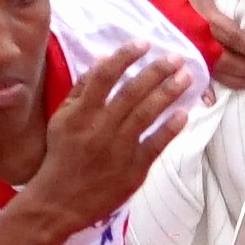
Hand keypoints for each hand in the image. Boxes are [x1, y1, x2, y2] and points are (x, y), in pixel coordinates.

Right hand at [21, 46, 201, 229]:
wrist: (60, 200)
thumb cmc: (61, 156)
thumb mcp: (61, 120)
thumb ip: (80, 92)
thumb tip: (101, 61)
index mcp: (79, 115)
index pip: (103, 78)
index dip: (125, 58)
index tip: (143, 43)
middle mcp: (99, 128)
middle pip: (131, 93)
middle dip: (156, 72)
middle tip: (175, 58)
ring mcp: (118, 148)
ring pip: (146, 114)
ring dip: (168, 94)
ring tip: (185, 78)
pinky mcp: (133, 168)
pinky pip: (156, 144)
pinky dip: (170, 129)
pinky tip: (183, 114)